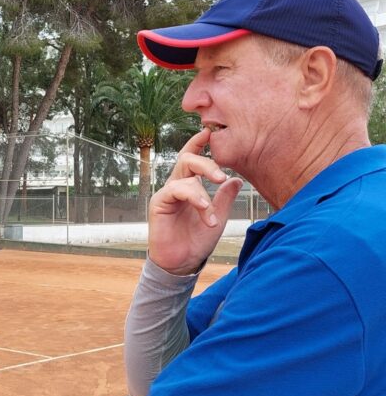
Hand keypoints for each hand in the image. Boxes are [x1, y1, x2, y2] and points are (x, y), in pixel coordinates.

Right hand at [148, 128, 242, 274]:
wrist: (181, 264)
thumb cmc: (196, 241)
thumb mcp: (218, 216)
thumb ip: (224, 198)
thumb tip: (236, 179)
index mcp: (189, 186)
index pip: (192, 158)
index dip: (199, 143)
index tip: (209, 131)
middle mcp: (176, 186)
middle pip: (187, 159)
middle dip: (206, 163)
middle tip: (221, 175)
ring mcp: (166, 194)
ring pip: (184, 174)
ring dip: (203, 189)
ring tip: (212, 213)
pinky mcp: (159, 203)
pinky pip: (176, 190)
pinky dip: (194, 198)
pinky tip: (204, 211)